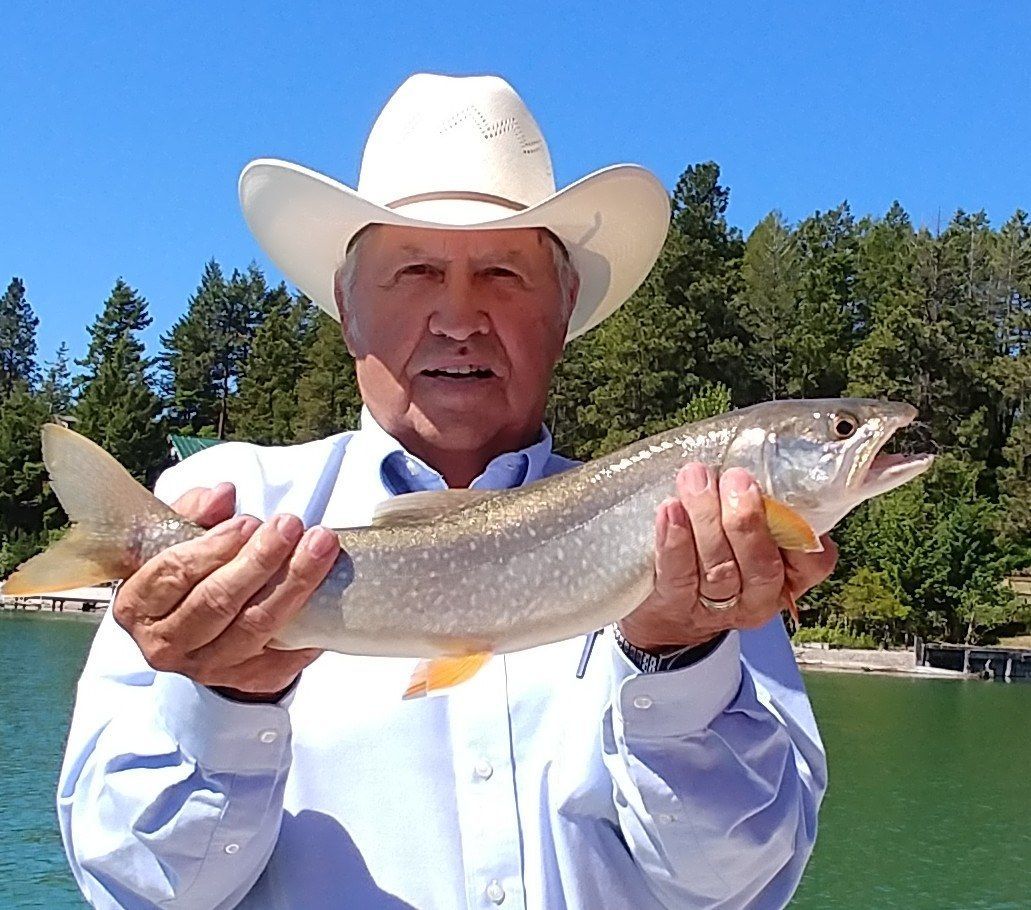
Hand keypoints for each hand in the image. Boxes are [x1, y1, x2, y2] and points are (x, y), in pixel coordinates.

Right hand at [113, 483, 337, 700]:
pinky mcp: (251, 680)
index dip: (213, 547)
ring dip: (293, 582)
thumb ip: (195, 513)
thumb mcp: (179, 538)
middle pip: (218, 602)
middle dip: (260, 560)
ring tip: (320, 545)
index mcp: (139, 606)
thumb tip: (222, 495)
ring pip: (256, 625)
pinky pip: (285, 653)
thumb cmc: (190, 574)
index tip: (248, 522)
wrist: (202, 630)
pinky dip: (310, 621)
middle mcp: (168, 644)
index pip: (173, 575)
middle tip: (291, 525)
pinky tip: (330, 591)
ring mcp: (210, 668)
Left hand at [618, 464, 837, 650]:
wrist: (666, 606)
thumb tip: (761, 441)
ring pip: (719, 569)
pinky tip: (669, 510)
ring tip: (694, 478)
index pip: (814, 560)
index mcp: (790, 574)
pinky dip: (674, 541)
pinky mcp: (677, 606)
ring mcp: (719, 607)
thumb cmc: (717, 546)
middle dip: (747, 520)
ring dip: (706, 519)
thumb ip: (765, 496)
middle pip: (761, 565)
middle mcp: (760, 596)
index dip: (804, 530)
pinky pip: (679, 576)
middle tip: (735, 477)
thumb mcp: (749, 526)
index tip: (784, 488)